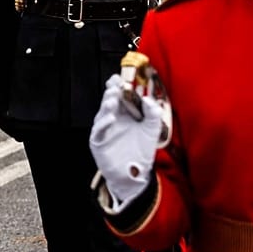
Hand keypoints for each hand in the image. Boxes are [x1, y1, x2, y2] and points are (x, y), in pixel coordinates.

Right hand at [88, 74, 169, 211]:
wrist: (136, 174)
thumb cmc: (142, 150)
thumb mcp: (152, 129)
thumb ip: (153, 113)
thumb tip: (147, 98)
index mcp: (124, 113)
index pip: (119, 96)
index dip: (117, 86)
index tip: (119, 77)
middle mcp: (112, 119)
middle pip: (109, 102)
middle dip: (111, 93)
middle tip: (115, 86)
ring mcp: (104, 130)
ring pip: (102, 114)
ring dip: (107, 106)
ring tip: (113, 99)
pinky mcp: (99, 142)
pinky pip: (99, 131)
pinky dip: (104, 123)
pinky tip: (111, 118)